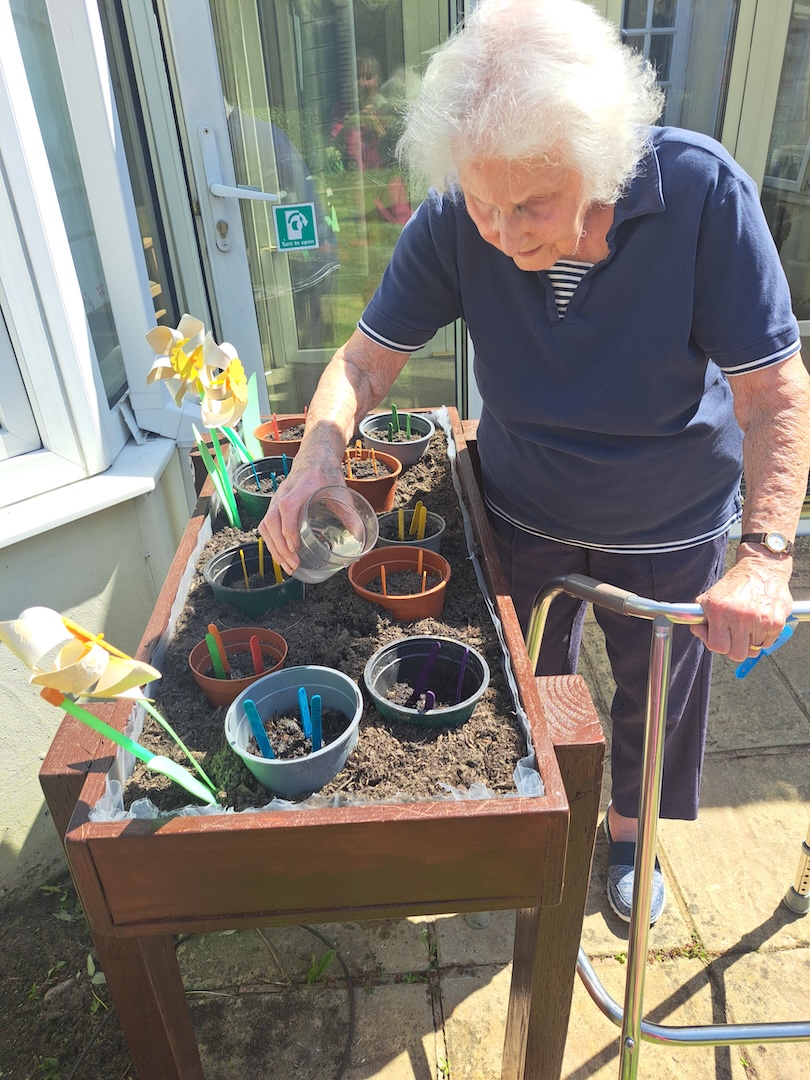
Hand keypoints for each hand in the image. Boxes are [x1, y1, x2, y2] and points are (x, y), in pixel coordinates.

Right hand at [257, 460, 343, 575]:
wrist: (314, 458)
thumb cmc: (327, 475)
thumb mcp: (341, 491)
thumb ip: (349, 513)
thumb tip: (358, 535)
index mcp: (303, 485)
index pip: (287, 505)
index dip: (288, 527)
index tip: (295, 546)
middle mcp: (285, 491)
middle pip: (272, 519)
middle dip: (280, 545)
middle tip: (294, 563)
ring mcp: (276, 498)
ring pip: (265, 525)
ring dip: (274, 547)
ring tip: (288, 565)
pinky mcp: (274, 506)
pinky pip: (265, 526)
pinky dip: (271, 543)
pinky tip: (281, 556)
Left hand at [691, 552, 793, 662]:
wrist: (762, 569)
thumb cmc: (734, 586)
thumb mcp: (710, 598)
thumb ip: (700, 619)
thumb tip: (701, 635)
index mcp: (719, 610)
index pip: (717, 646)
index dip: (718, 644)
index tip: (721, 638)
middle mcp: (739, 615)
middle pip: (737, 655)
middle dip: (735, 648)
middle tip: (736, 636)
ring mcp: (759, 620)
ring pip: (753, 650)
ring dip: (750, 641)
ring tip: (749, 623)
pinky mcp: (776, 622)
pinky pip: (767, 644)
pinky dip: (763, 637)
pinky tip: (760, 621)